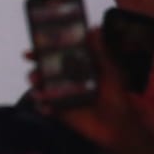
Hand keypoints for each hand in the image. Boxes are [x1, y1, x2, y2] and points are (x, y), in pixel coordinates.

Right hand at [27, 33, 132, 147]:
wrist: (118, 125)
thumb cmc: (117, 96)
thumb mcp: (111, 71)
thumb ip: (101, 51)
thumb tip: (94, 28)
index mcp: (78, 68)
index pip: (57, 56)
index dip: (44, 51)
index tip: (34, 47)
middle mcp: (67, 80)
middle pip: (44, 71)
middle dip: (35, 70)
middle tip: (34, 70)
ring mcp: (62, 95)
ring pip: (41, 88)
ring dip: (36, 87)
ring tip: (39, 89)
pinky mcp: (60, 111)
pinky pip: (45, 107)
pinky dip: (42, 106)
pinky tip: (46, 106)